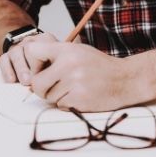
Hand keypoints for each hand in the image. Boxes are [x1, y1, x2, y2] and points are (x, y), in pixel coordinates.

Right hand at [0, 31, 55, 83]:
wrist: (33, 57)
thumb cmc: (48, 63)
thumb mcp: (56, 62)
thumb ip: (54, 67)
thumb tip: (52, 80)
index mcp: (46, 40)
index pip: (45, 43)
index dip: (45, 59)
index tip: (47, 73)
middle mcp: (31, 41)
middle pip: (29, 48)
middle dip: (32, 65)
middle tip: (35, 78)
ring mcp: (18, 47)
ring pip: (16, 53)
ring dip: (21, 69)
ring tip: (26, 81)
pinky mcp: (7, 56)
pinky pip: (4, 60)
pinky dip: (7, 71)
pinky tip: (12, 80)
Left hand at [21, 41, 139, 111]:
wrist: (125, 79)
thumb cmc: (99, 66)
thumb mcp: (78, 50)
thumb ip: (55, 55)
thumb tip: (30, 70)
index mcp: (67, 50)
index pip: (33, 51)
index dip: (32, 64)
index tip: (40, 69)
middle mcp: (68, 65)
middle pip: (37, 83)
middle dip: (42, 88)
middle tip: (54, 86)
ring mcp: (74, 83)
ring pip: (49, 97)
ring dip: (58, 96)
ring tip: (74, 88)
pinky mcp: (79, 100)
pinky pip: (61, 106)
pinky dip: (68, 104)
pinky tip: (80, 96)